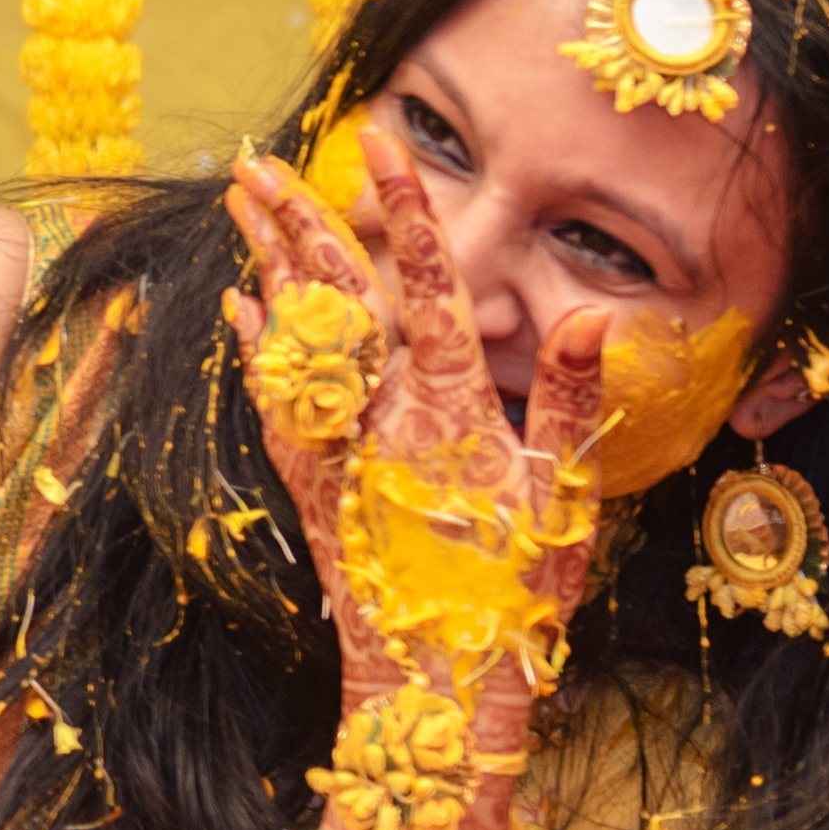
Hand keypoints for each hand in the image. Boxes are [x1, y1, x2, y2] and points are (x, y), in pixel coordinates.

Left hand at [225, 119, 615, 709]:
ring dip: (267, 264)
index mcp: (449, 410)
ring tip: (240, 204)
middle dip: (297, 221)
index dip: (405, 208)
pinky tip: (239, 307)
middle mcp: (381, 419)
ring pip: (295, 336)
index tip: (378, 140)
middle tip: (258, 161)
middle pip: (335, 297)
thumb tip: (589, 317)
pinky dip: (256, 345)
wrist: (431, 690)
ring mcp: (336, 449)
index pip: (427, 285)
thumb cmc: (513, 603)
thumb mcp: (566, 502)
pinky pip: (275, 396)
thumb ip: (569, 402)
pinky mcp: (310, 483)